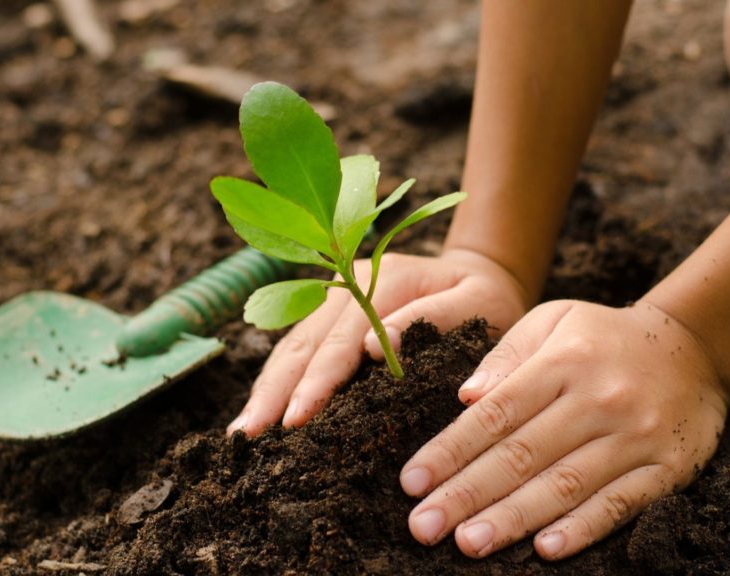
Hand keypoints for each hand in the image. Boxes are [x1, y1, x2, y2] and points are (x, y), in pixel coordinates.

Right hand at [226, 248, 529, 435]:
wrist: (482, 273)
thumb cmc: (487, 299)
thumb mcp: (478, 303)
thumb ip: (433, 318)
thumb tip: (375, 347)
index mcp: (384, 279)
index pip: (342, 339)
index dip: (317, 381)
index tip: (297, 418)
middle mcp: (348, 283)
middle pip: (303, 342)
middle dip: (274, 392)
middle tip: (249, 436)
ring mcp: (333, 296)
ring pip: (291, 346)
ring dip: (266, 389)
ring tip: (242, 433)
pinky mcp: (329, 314)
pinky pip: (296, 349)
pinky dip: (276, 381)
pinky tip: (260, 411)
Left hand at [400, 300, 729, 559]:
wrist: (695, 348)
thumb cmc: (604, 338)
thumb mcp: (554, 320)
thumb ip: (507, 355)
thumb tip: (465, 397)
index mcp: (563, 362)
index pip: (496, 413)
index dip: (450, 450)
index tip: (412, 481)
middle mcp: (598, 399)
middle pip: (522, 455)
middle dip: (467, 494)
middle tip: (423, 527)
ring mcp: (635, 436)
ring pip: (565, 485)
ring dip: (513, 518)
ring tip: (468, 543)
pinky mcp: (667, 468)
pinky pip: (620, 504)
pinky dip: (583, 529)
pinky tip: (546, 550)